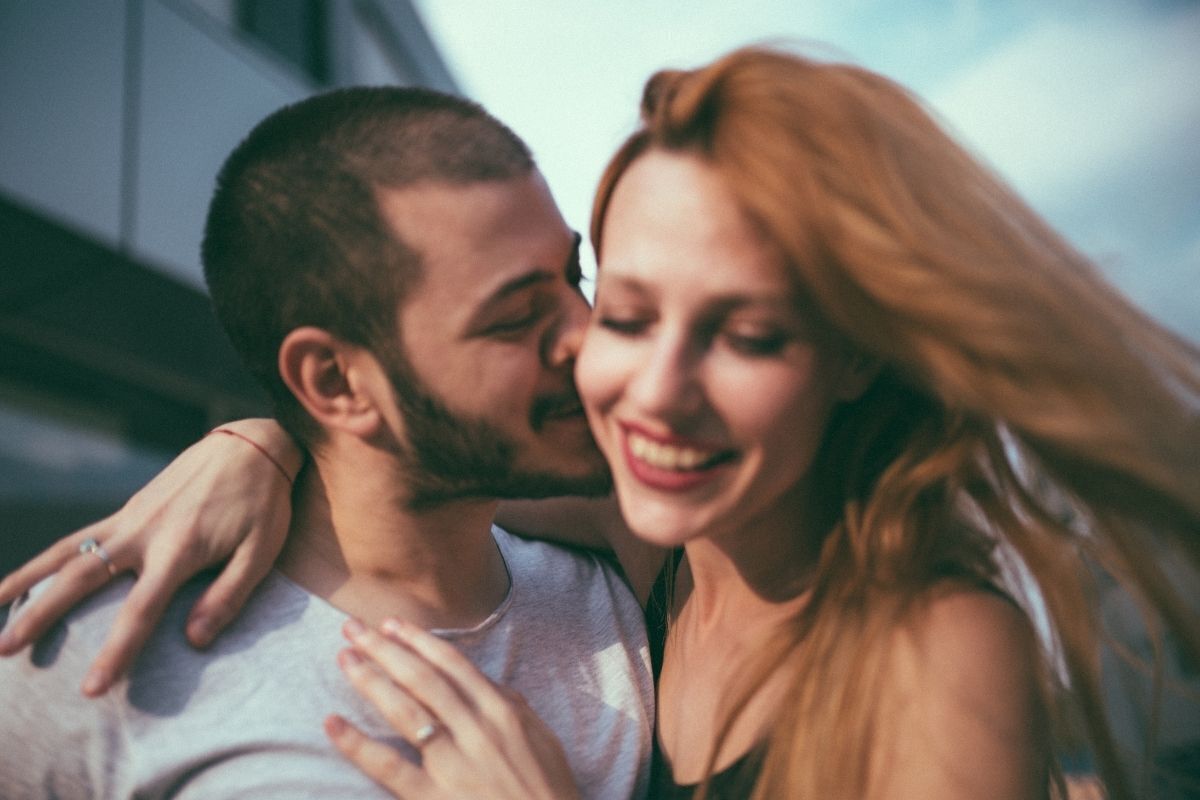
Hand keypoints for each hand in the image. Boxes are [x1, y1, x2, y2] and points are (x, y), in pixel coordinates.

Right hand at [0, 419, 299, 694]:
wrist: (253, 445)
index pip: (140, 610)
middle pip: (81, 579)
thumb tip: (193, 642)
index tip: (90, 688)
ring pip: (66, 553)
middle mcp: (144, 532)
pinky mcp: (127, 509)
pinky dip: (46, 559)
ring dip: (27, 582)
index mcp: (179, 548)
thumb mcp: (262, 551)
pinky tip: (24, 578)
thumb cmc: (263, 503)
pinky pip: (77, 537)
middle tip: (5, 650)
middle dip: (41, 616)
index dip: (115, 652)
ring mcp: (130, 518)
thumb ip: (229, 596)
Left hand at [328, 618, 580, 799]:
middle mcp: (474, 731)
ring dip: (371, 680)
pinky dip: (357, 744)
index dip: (419, 641)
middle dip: (385, 649)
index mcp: (501, 712)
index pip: (452, 665)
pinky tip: (333, 722)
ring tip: (345, 658)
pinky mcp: (432, 797)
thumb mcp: (543, 738)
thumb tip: (487, 681)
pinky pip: (388, 766)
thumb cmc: (548, 790)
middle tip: (354, 629)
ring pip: (404, 711)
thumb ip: (514, 706)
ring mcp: (452, 764)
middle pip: (422, 679)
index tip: (393, 624)